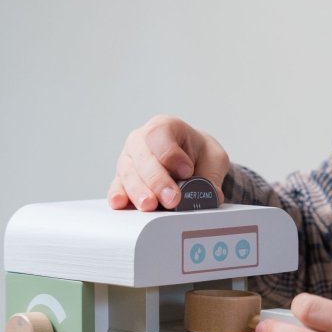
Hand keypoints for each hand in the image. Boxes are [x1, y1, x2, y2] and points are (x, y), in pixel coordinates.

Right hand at [107, 115, 229, 210]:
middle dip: (157, 179)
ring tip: (151, 205)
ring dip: (139, 191)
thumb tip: (213, 196)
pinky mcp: (122, 179)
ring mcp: (129, 159)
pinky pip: (117, 186)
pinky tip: (121, 203)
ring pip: (128, 173)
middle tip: (172, 198)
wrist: (192, 159)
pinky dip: (119, 195)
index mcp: (165, 126)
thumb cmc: (199, 153)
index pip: (161, 136)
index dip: (172, 155)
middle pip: (142, 157)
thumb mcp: (214, 159)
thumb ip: (212, 175)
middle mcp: (141, 140)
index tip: (186, 172)